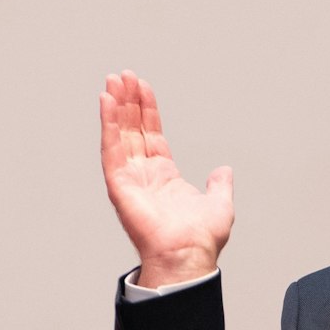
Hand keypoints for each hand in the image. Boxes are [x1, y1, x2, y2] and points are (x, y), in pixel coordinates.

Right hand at [99, 70, 232, 286]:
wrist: (188, 254)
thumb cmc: (201, 239)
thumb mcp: (219, 203)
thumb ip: (219, 184)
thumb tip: (224, 171)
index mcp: (163, 177)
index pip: (151, 134)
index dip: (147, 110)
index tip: (142, 86)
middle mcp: (143, 175)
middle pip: (132, 129)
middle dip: (128, 101)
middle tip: (122, 75)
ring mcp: (129, 178)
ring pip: (119, 134)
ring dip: (115, 106)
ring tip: (113, 80)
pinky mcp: (118, 184)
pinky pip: (111, 149)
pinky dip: (107, 124)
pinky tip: (105, 101)